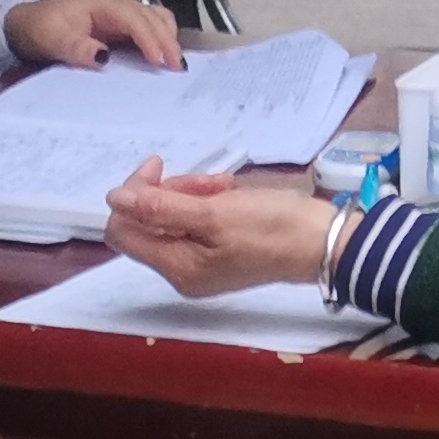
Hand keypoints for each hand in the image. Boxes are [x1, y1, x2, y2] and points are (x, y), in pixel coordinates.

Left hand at [4, 0, 185, 72]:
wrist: (25, 24)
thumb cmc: (39, 29)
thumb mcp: (52, 39)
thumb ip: (76, 47)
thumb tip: (103, 57)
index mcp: (102, 3)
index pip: (134, 19)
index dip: (150, 39)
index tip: (160, 61)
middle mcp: (116, 3)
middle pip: (152, 17)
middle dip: (167, 41)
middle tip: (178, 68)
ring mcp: (120, 11)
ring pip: (156, 17)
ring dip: (168, 37)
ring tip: (175, 63)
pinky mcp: (120, 23)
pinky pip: (149, 25)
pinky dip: (161, 38)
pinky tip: (163, 56)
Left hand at [101, 167, 333, 295]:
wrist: (323, 242)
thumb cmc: (271, 228)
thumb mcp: (214, 213)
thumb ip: (160, 207)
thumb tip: (114, 200)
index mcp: (176, 267)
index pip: (123, 231)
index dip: (132, 196)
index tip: (158, 168)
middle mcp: (182, 270)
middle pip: (147, 224)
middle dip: (167, 193)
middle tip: (202, 180)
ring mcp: (202, 262)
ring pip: (172, 218)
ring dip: (189, 193)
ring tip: (221, 185)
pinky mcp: (220, 251)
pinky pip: (195, 223)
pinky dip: (206, 202)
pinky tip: (228, 191)